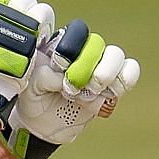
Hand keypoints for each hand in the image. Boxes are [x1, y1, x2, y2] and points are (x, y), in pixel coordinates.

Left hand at [6, 20, 141, 158]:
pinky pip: (130, 72)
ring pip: (116, 55)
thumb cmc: (34, 101)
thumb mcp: (28, 88)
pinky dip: (123, 81)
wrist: (44, 125)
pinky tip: (105, 95)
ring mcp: (100, 67)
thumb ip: (41, 76)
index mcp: (62, 47)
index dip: (72, 48)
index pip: (76, 32)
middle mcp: (83, 53)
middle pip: (97, 43)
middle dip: (85, 68)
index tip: (59, 66)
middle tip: (71, 89)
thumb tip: (59, 74)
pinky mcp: (113, 84)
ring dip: (104, 75)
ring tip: (89, 92)